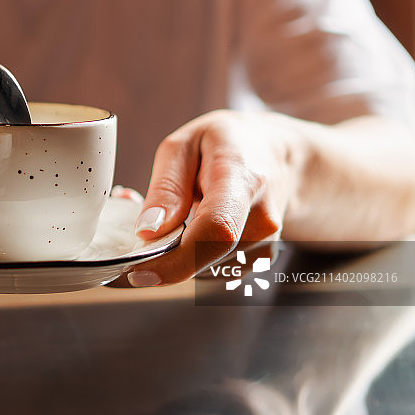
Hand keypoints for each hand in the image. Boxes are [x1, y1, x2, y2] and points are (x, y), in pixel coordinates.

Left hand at [127, 110, 303, 285]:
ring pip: (201, 268)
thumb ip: (166, 188)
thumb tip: (149, 230)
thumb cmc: (229, 145)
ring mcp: (264, 245)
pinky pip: (210, 269)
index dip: (175, 259)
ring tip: (181, 214)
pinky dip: (192, 255)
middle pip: (203, 257)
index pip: (216, 230)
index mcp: (242, 180)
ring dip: (176, 251)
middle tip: (148, 223)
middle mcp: (262, 219)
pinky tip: (195, 227)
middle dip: (161, 251)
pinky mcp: (257, 262)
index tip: (139, 270)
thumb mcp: (184, 145)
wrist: (275, 156)